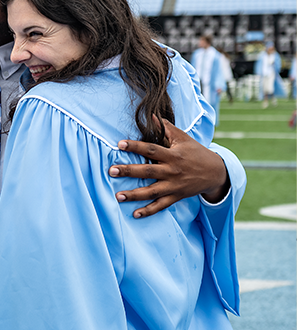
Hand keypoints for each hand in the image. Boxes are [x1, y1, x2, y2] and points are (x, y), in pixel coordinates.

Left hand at [109, 119, 229, 218]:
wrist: (216, 172)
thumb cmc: (196, 152)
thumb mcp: (183, 138)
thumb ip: (166, 128)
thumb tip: (150, 115)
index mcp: (172, 155)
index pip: (151, 149)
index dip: (136, 146)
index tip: (120, 144)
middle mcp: (172, 171)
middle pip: (148, 171)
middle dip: (129, 171)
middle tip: (111, 171)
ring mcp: (174, 185)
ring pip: (152, 191)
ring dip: (135, 195)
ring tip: (118, 196)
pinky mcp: (176, 196)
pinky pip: (161, 205)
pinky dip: (149, 211)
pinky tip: (135, 214)